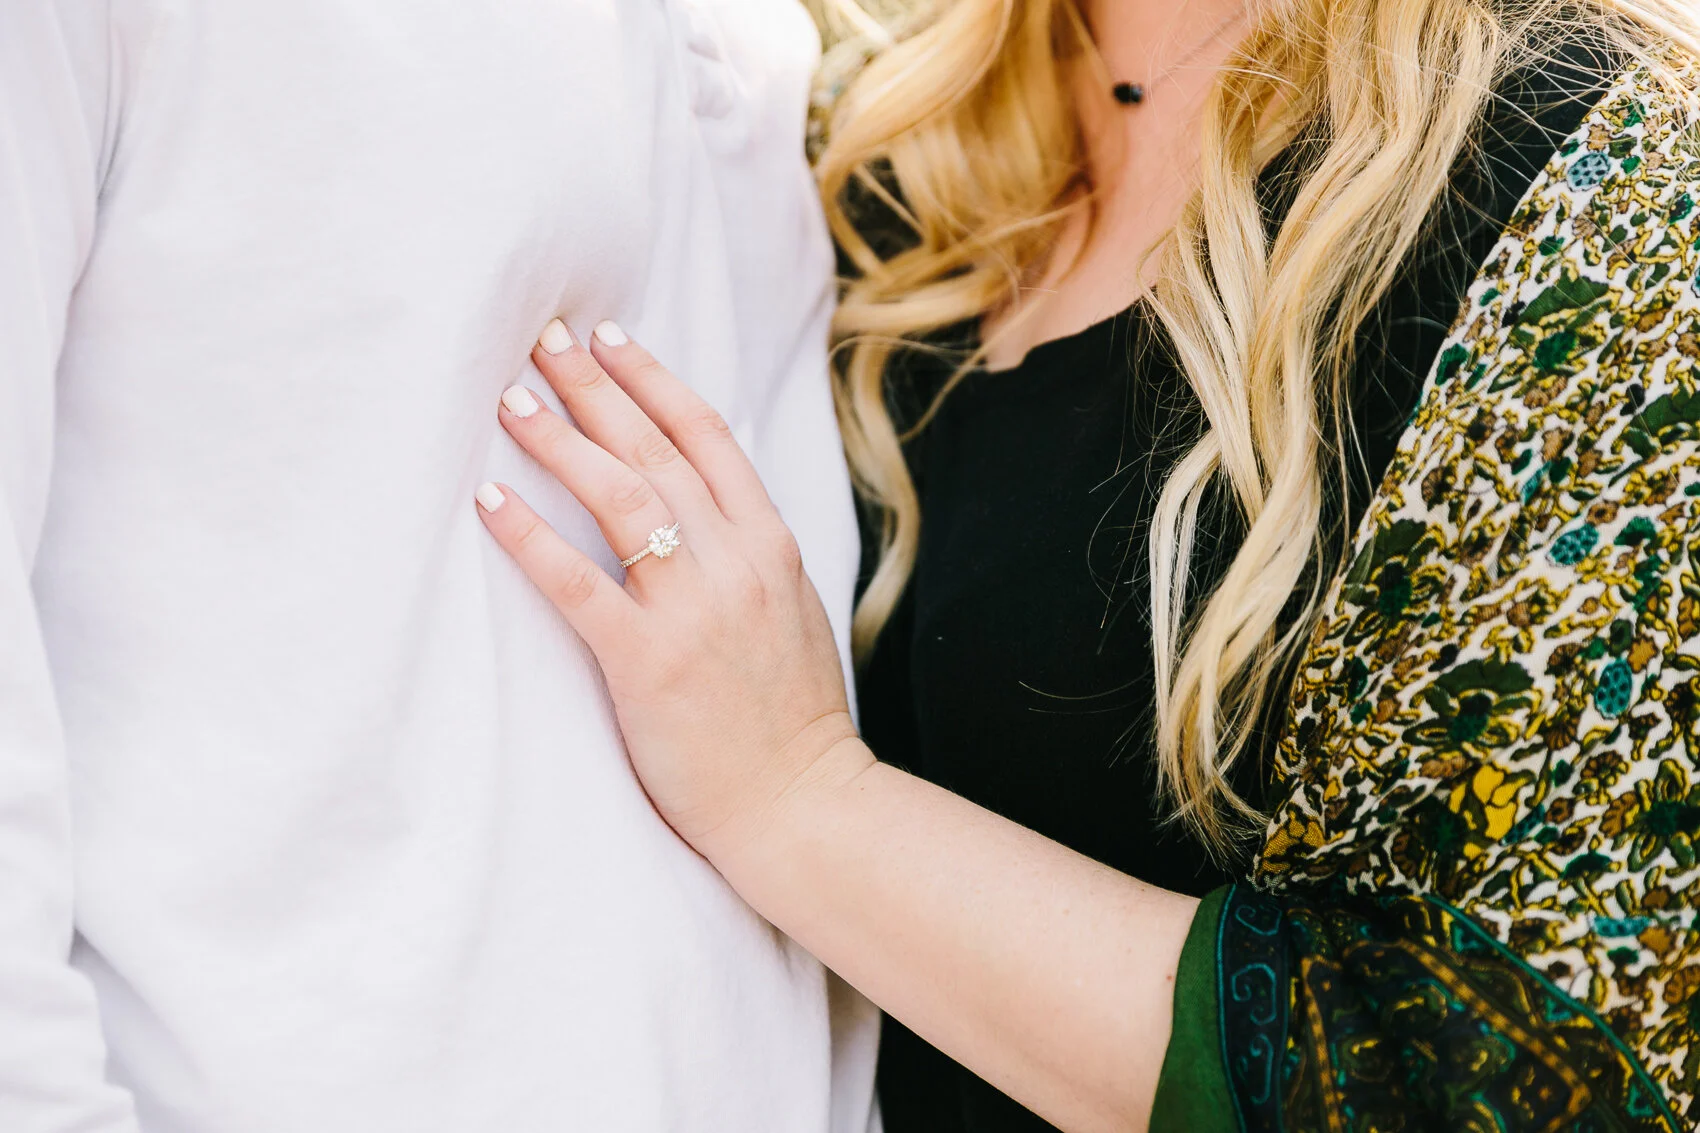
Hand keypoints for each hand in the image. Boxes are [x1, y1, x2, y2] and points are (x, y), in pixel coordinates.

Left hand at [475, 319, 871, 862]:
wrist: (803, 803)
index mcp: (771, 545)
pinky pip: (578, 584)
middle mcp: (735, 562)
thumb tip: (699, 507)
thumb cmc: (789, 718)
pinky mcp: (649, 663)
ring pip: (622, 497)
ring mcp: (694, 610)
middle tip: (542, 341)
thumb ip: (748, 552)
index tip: (608, 337)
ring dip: (561, 441)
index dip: (652, 379)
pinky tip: (490, 501)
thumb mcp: (790, 611)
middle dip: (594, 387)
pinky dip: (531, 537)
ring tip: (511, 401)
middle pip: (655, 450)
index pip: (707, 435)